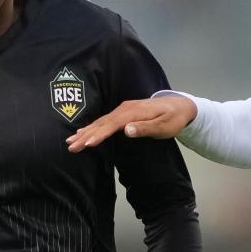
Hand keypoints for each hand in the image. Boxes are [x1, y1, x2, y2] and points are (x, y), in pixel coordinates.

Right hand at [65, 95, 198, 152]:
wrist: (180, 105)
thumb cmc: (173, 118)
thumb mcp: (163, 126)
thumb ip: (145, 128)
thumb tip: (126, 130)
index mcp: (133, 112)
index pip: (112, 124)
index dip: (99, 134)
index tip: (87, 144)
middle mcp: (125, 108)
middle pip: (102, 123)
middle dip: (85, 135)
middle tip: (70, 146)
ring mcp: (123, 109)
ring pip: (100, 122)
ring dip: (85, 131)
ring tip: (70, 140)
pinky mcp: (123, 112)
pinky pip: (104, 120)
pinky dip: (92, 127)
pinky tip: (83, 131)